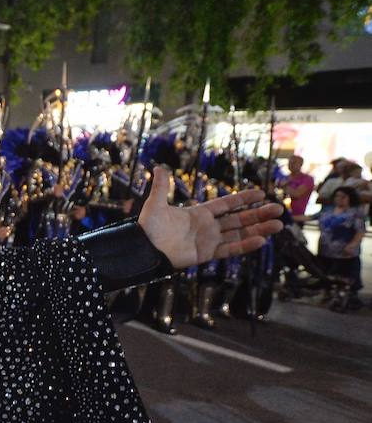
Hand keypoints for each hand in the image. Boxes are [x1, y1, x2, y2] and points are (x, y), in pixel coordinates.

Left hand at [139, 166, 283, 268]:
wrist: (143, 249)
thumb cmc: (148, 227)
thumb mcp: (155, 204)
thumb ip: (160, 187)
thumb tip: (158, 167)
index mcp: (198, 213)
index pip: (226, 204)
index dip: (243, 199)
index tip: (262, 193)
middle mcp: (207, 227)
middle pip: (238, 219)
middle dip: (258, 214)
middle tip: (279, 210)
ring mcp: (209, 241)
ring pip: (239, 234)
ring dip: (258, 229)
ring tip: (278, 225)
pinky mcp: (207, 254)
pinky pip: (229, 249)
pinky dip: (245, 245)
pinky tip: (261, 240)